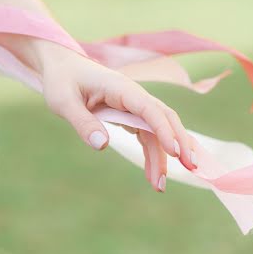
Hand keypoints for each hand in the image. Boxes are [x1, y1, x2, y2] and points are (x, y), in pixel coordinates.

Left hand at [40, 44, 196, 192]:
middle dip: (179, 143)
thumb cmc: (62, 81)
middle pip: (165, 119)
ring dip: (164, 157)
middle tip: (190, 167)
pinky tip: (152, 175)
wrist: (62, 67)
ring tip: (160, 185)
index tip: (174, 152)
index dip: (164, 130)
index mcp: (121, 88)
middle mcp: (133, 96)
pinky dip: (153, 154)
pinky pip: (148, 135)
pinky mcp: (130, 115)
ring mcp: (134, 106)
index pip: (150, 109)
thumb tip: (103, 145)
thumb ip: (83, 122)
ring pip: (157, 132)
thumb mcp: (64, 102)